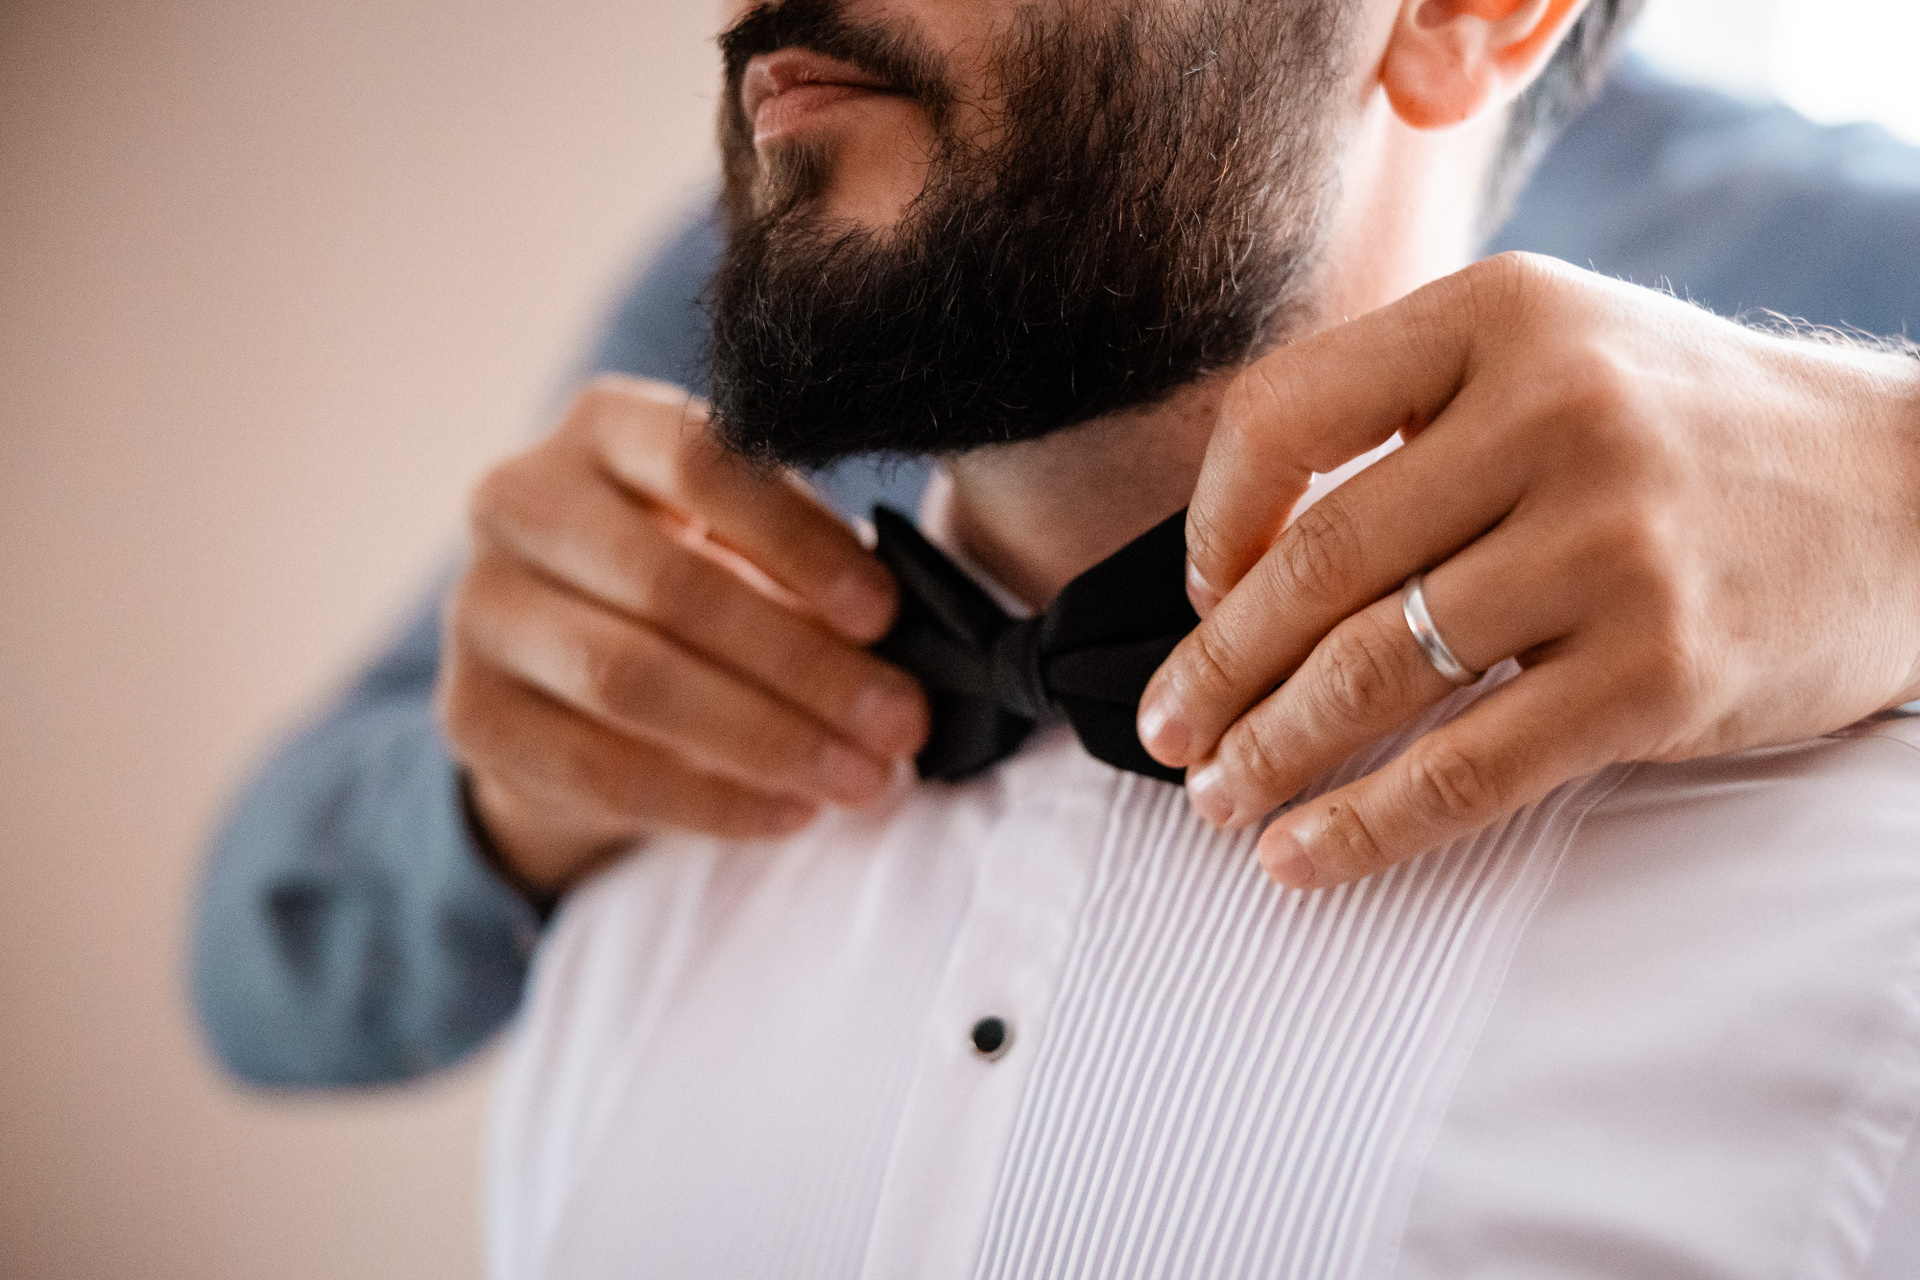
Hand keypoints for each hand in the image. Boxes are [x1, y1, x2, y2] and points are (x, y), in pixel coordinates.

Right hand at [439, 375, 928, 896]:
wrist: (562, 678)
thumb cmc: (691, 585)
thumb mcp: (743, 543)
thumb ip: (804, 563)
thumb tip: (899, 640)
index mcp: (603, 426)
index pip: (700, 462)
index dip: (799, 540)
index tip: (884, 615)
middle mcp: (518, 500)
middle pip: (670, 585)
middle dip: (804, 665)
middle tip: (900, 722)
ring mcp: (479, 609)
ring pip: (630, 679)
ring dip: (767, 738)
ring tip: (863, 777)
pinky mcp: (470, 715)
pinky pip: (599, 770)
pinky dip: (709, 801)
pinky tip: (789, 814)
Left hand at [1138, 253, 1919, 889]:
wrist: (1904, 494)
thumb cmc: (1683, 434)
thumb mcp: (1550, 356)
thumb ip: (1405, 420)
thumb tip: (1235, 562)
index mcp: (1499, 319)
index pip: (1283, 415)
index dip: (1211, 522)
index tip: (1200, 598)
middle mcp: (1555, 415)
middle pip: (1317, 565)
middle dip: (1217, 670)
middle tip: (1167, 732)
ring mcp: (1612, 545)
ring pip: (1375, 674)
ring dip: (1270, 755)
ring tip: (1218, 802)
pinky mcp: (1660, 671)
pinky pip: (1470, 767)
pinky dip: (1366, 825)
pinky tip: (1304, 855)